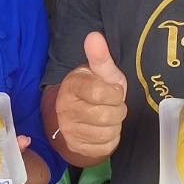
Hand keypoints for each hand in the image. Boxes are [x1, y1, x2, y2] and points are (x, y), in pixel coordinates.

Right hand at [55, 31, 126, 157]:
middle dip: (118, 110)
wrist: (81, 113)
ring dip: (115, 125)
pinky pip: (105, 147)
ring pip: (107, 133)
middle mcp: (65, 109)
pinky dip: (111, 139)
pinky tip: (105, 129)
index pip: (99, 93)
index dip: (114, 93)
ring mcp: (70, 130)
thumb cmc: (96, 89)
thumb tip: (94, 36)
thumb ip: (100, 56)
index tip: (114, 90)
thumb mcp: (102, 72)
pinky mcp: (77, 147)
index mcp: (72, 87)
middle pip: (106, 116)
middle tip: (113, 105)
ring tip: (109, 116)